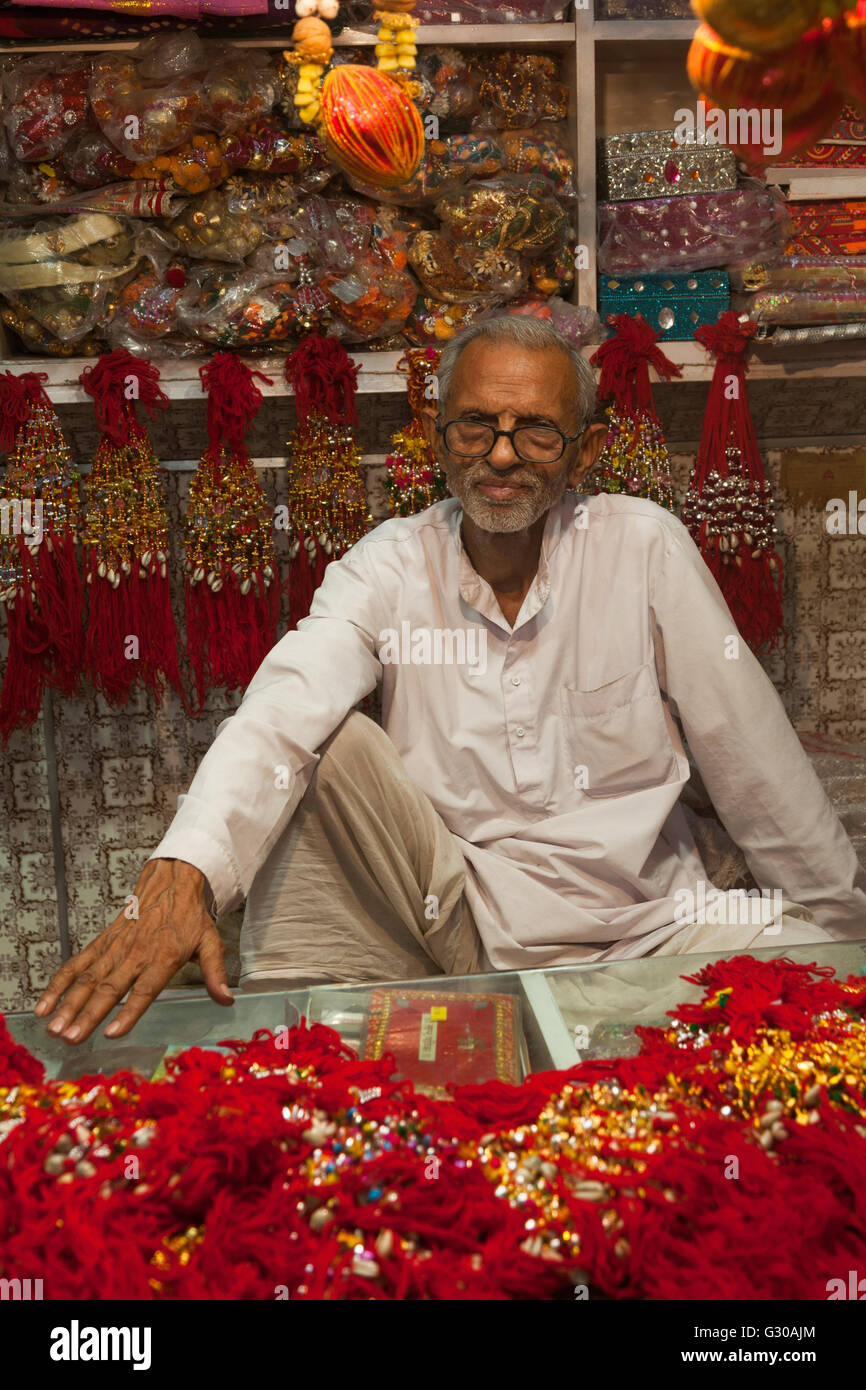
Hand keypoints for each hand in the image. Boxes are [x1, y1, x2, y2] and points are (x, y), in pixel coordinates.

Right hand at [35, 858, 233, 1043]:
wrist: (171, 881)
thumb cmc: (191, 917)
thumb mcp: (211, 941)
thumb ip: (215, 972)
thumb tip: (227, 999)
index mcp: (163, 957)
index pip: (144, 990)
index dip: (128, 1012)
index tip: (111, 1033)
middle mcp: (135, 953)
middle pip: (109, 988)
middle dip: (88, 1015)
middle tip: (70, 1038)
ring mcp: (115, 947)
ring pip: (88, 978)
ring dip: (69, 1004)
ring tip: (54, 1028)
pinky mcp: (103, 942)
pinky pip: (78, 964)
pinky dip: (60, 983)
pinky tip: (45, 1005)